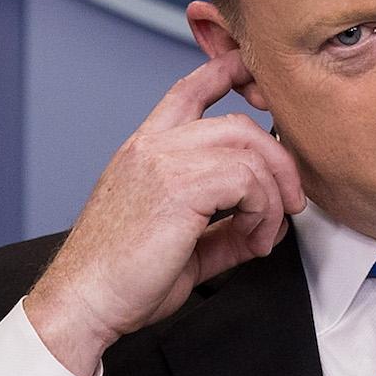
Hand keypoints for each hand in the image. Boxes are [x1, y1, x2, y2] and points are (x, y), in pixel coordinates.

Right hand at [23, 50, 305, 375]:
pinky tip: (253, 240)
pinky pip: (248, 181)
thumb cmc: (120, 279)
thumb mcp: (182, 244)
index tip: (257, 82)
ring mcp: (163, 161)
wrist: (84, 302)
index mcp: (145, 149)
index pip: (190, 90)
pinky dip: (264, 212)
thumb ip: (223, 228)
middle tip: (290, 202)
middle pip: (237, 123)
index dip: (229, 73)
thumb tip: (264, 226)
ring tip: (264, 234)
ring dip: (274, 195)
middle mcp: (153, 146)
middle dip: (277, 160)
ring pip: (249, 150)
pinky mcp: (180, 187)